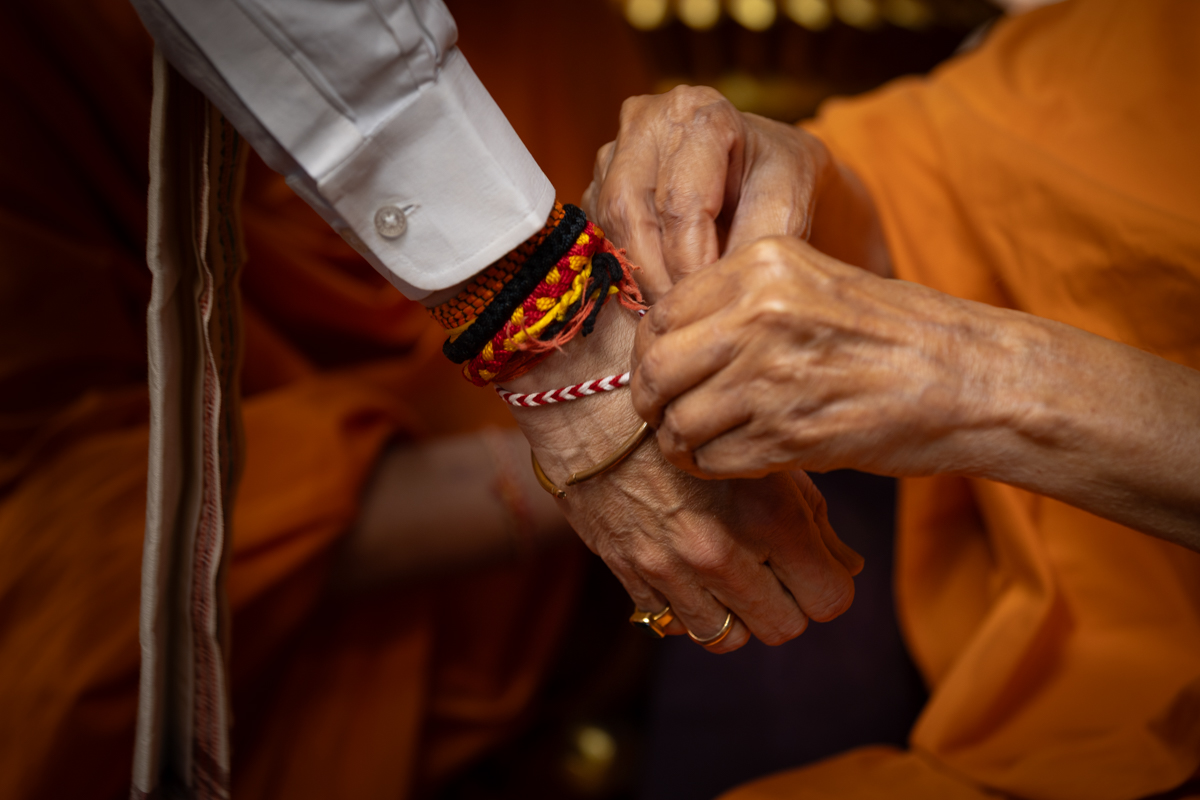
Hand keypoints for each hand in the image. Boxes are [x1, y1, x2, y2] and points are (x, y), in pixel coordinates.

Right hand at [506, 305, 862, 651]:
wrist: (597, 397)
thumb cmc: (694, 410)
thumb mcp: (763, 447)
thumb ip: (810, 512)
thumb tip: (847, 567)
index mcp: (769, 517)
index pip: (830, 600)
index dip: (829, 584)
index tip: (818, 566)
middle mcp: (721, 553)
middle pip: (784, 628)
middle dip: (787, 603)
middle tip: (777, 571)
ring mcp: (672, 569)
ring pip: (727, 637)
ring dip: (736, 611)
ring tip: (732, 573)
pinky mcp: (630, 573)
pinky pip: (672, 622)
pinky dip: (687, 605)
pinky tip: (688, 568)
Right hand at [581, 85, 889, 299]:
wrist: (763, 165)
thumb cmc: (779, 181)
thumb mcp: (786, 210)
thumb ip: (749, 248)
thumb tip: (712, 295)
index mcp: (699, 113)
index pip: (681, 203)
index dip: (691, 265)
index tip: (707, 308)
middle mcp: (646, 121)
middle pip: (634, 212)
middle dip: (659, 276)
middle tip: (684, 319)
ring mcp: (615, 149)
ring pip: (611, 225)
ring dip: (639, 275)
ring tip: (672, 310)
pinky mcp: (600, 180)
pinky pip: (600, 232)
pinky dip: (626, 267)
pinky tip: (655, 290)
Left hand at [631, 236, 1022, 478]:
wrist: (968, 379)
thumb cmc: (892, 332)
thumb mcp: (813, 283)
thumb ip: (740, 299)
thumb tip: (665, 336)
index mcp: (762, 263)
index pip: (663, 311)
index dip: (650, 350)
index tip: (661, 368)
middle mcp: (759, 313)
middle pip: (656, 368)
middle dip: (651, 399)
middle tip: (663, 413)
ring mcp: (771, 376)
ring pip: (678, 420)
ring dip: (680, 440)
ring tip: (697, 441)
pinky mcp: (787, 434)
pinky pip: (713, 458)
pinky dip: (710, 466)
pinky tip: (728, 458)